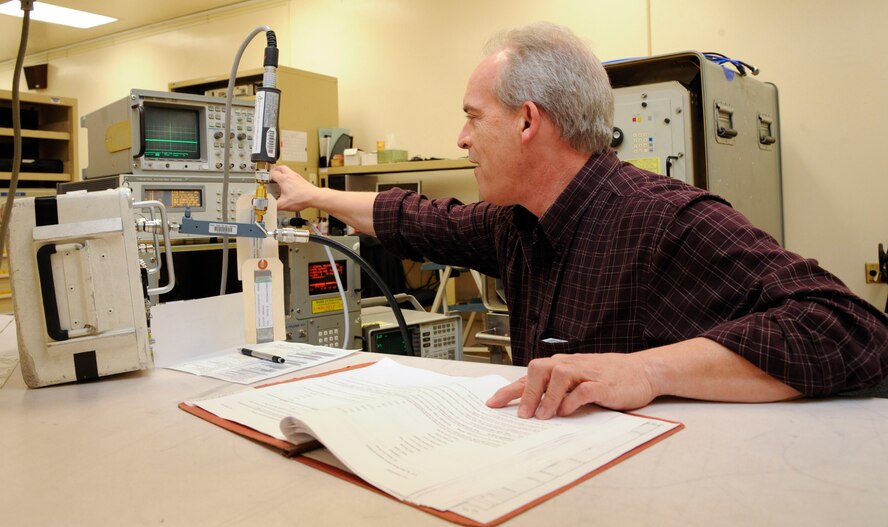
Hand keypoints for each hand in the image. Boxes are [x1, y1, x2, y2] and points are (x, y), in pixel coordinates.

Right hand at [270, 165, 318, 210]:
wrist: (314, 197)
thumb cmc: (302, 198)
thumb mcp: (284, 204)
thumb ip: (274, 206)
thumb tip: (269, 207)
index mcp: (284, 179)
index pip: (273, 173)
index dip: (267, 177)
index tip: (266, 180)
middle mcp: (290, 176)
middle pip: (281, 167)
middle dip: (275, 170)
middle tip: (272, 174)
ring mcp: (297, 177)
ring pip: (288, 170)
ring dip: (283, 173)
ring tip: (280, 179)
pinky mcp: (302, 180)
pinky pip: (294, 175)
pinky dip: (289, 177)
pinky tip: (290, 184)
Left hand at [486, 353, 656, 418]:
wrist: (642, 371)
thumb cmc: (608, 377)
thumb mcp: (578, 381)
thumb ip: (557, 390)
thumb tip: (531, 406)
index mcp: (562, 365)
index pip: (530, 376)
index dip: (510, 389)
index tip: (493, 403)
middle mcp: (571, 365)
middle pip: (539, 370)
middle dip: (526, 392)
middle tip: (521, 415)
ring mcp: (587, 373)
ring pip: (559, 376)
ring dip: (547, 397)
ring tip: (541, 417)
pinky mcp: (602, 384)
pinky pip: (583, 389)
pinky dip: (572, 400)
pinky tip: (566, 412)